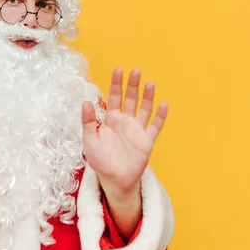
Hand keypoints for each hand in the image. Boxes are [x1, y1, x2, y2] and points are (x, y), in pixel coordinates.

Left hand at [82, 68, 167, 194]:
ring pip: (144, 109)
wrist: (114, 180)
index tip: (118, 69)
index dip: (116, 83)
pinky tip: (163, 104)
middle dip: (133, 84)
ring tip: (150, 83)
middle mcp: (125, 121)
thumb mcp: (89, 140)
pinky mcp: (147, 141)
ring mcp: (137, 130)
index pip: (114, 96)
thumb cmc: (100, 160)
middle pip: (130, 98)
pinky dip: (160, 116)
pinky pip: (155, 126)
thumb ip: (88, 122)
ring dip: (147, 96)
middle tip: (136, 70)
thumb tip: (86, 102)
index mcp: (111, 119)